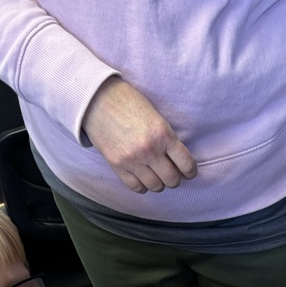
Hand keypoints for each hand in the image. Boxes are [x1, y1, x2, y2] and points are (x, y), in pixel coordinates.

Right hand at [83, 76, 197, 192]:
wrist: (95, 99)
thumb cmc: (128, 102)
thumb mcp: (155, 115)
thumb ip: (167, 138)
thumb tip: (178, 161)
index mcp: (163, 134)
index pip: (187, 164)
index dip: (190, 171)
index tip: (188, 171)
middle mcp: (149, 150)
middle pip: (172, 180)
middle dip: (174, 178)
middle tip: (171, 172)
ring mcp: (133, 160)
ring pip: (156, 186)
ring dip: (159, 183)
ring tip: (156, 174)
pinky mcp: (117, 166)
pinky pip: (137, 187)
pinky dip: (143, 185)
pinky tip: (142, 177)